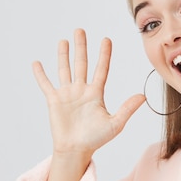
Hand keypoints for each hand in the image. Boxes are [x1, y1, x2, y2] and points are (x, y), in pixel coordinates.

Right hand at [33, 29, 145, 155]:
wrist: (77, 150)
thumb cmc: (96, 139)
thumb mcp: (115, 124)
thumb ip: (128, 109)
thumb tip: (143, 96)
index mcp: (96, 93)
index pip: (101, 69)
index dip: (104, 54)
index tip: (106, 39)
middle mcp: (81, 90)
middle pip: (82, 64)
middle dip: (81, 47)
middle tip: (80, 30)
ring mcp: (67, 94)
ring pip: (65, 70)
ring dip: (63, 55)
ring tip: (63, 40)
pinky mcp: (54, 101)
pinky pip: (46, 85)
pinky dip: (41, 74)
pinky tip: (37, 63)